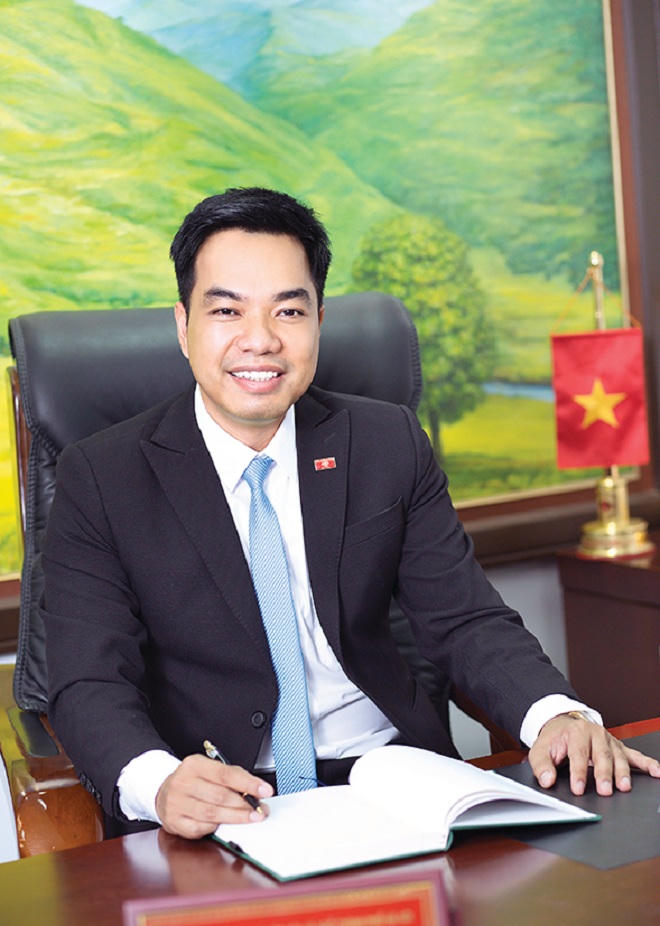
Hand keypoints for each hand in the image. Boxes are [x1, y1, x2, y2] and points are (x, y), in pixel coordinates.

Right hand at [155, 754, 272, 837]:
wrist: (164, 791)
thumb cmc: (194, 781)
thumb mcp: (209, 770)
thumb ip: (231, 777)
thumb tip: (256, 789)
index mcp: (194, 765)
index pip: (225, 774)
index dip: (248, 783)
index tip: (265, 790)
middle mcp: (182, 782)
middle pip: (220, 796)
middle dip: (244, 804)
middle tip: (261, 809)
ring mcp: (176, 803)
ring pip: (211, 813)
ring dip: (235, 817)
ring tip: (251, 817)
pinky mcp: (174, 821)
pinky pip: (199, 828)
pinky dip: (214, 827)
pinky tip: (222, 824)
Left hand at [528, 713, 659, 796]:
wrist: (564, 723)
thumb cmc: (554, 739)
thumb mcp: (540, 749)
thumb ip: (541, 765)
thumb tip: (546, 780)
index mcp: (576, 732)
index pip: (578, 754)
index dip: (578, 772)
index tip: (578, 788)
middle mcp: (595, 734)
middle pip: (601, 755)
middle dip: (604, 774)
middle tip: (605, 791)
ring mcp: (609, 740)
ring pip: (618, 757)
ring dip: (623, 772)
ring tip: (624, 787)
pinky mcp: (619, 747)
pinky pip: (635, 756)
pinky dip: (647, 764)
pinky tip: (656, 772)